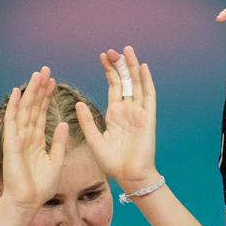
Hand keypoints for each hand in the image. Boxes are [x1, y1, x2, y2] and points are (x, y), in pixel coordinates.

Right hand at [0, 66, 68, 209]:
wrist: (28, 200)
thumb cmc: (41, 185)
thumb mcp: (56, 161)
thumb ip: (59, 142)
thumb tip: (63, 123)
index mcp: (37, 140)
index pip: (42, 113)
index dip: (47, 97)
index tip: (54, 81)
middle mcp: (27, 135)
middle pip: (34, 107)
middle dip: (40, 89)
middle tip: (46, 70)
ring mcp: (18, 138)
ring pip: (25, 109)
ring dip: (30, 92)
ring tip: (37, 75)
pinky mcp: (12, 143)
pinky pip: (13, 121)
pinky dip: (15, 106)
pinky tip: (18, 92)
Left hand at [78, 46, 157, 191]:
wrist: (129, 176)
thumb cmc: (112, 163)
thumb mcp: (94, 139)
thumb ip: (87, 121)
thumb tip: (77, 103)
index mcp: (115, 114)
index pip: (113, 86)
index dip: (109, 71)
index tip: (102, 56)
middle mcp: (128, 110)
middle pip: (125, 82)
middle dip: (119, 65)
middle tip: (113, 49)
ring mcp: (139, 113)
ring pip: (137, 84)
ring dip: (132, 68)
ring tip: (127, 51)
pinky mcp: (148, 118)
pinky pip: (148, 96)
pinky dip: (146, 81)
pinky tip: (142, 67)